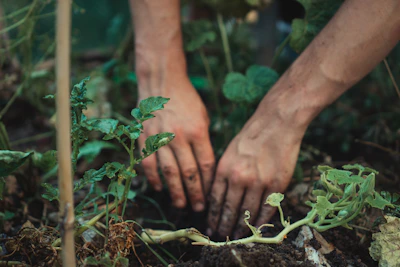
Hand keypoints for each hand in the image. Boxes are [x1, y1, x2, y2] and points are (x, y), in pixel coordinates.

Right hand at [138, 78, 214, 211]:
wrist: (162, 82)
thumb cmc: (187, 100)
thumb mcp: (203, 117)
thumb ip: (204, 142)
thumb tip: (205, 168)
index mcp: (198, 131)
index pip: (206, 164)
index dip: (208, 183)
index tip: (211, 195)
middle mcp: (179, 137)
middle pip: (189, 173)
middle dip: (195, 193)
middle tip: (198, 208)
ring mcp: (160, 138)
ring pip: (169, 172)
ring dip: (175, 191)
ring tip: (181, 205)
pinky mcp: (145, 138)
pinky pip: (149, 163)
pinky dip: (154, 178)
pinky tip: (159, 188)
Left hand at [207, 104, 304, 238]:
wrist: (276, 123)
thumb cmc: (251, 135)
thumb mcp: (229, 152)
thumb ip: (223, 174)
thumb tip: (217, 196)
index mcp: (224, 169)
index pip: (215, 200)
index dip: (213, 216)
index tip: (211, 226)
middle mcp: (239, 178)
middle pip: (229, 210)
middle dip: (224, 226)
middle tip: (221, 236)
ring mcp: (259, 182)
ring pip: (247, 213)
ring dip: (241, 228)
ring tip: (237, 236)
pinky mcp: (276, 184)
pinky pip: (267, 209)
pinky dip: (261, 222)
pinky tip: (256, 229)